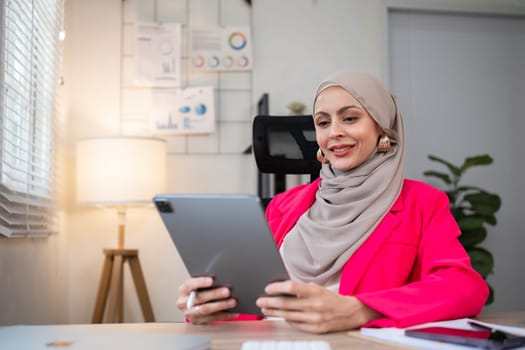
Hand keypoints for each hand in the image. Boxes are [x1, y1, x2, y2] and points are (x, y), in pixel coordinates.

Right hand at [176, 276, 238, 323]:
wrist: (190, 306)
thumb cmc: (195, 291)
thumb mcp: (196, 284)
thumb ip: (205, 280)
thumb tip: (220, 276)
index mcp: (183, 290)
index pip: (190, 284)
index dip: (200, 282)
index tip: (212, 280)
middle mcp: (184, 303)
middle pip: (200, 298)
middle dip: (215, 294)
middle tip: (227, 291)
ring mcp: (191, 313)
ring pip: (206, 310)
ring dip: (221, 306)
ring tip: (232, 301)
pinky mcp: (198, 321)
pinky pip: (213, 319)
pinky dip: (224, 315)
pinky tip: (232, 311)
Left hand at [256, 280, 381, 332]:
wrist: (350, 312)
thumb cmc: (330, 298)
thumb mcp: (316, 288)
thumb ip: (300, 288)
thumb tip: (280, 288)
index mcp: (315, 291)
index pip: (291, 287)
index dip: (277, 288)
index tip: (267, 288)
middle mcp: (315, 305)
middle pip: (286, 304)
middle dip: (270, 302)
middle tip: (260, 301)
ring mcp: (315, 319)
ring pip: (288, 316)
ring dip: (274, 312)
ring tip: (266, 309)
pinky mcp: (316, 329)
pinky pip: (295, 325)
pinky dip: (286, 320)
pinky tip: (280, 316)